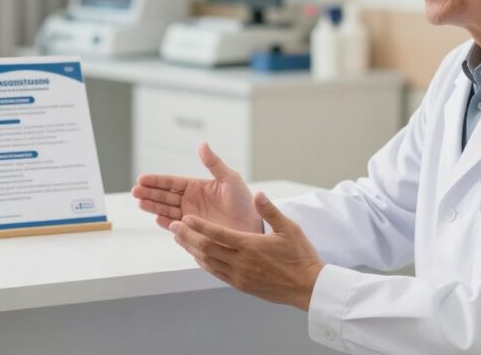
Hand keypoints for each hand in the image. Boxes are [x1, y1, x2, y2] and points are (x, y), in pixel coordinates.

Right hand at [132, 143, 261, 232]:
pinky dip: (166, 223)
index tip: (142, 179)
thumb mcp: (230, 179)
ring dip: (153, 206)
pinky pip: (176, 226)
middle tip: (136, 191)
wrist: (253, 227)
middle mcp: (190, 201)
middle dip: (149, 193)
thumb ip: (214, 164)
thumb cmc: (245, 202)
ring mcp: (190, 217)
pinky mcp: (193, 231)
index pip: (171, 182)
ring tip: (140, 203)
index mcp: (196, 187)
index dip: (156, 180)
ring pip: (166, 210)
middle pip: (164, 196)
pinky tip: (157, 218)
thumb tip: (202, 144)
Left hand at [169, 191, 324, 310]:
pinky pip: (216, 273)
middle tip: (173, 226)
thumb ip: (270, 210)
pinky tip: (198, 255)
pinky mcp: (241, 285)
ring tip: (179, 239)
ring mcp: (239, 276)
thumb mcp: (289, 228)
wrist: (308, 287)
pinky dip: (203, 263)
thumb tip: (258, 194)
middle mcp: (241, 262)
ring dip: (192, 250)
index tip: (184, 218)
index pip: (218, 234)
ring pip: (208, 262)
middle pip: (206, 249)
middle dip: (187, 237)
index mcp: (250, 246)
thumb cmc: (300, 255)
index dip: (199, 226)